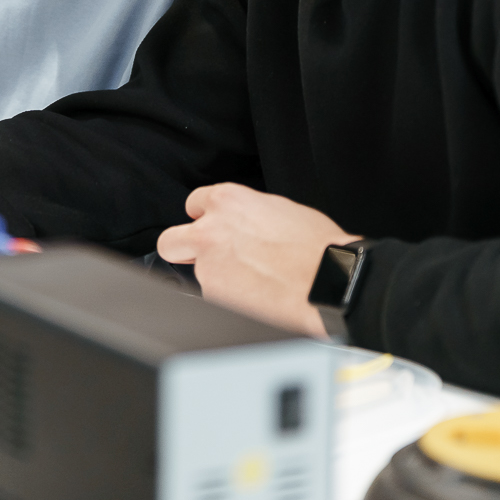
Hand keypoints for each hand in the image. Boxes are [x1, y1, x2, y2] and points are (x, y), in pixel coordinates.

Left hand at [155, 183, 354, 336]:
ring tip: (254, 281)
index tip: (211, 227)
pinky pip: (214, 296)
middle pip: (170, 241)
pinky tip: (257, 295)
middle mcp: (209, 231)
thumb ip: (246, 214)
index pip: (193, 204)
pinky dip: (231, 298)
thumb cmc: (316, 247)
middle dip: (182, 249)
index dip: (204, 218)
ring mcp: (208, 266)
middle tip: (204, 257)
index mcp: (227, 201)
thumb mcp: (278, 210)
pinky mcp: (215, 296)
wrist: (329, 281)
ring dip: (218, 277)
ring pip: (198, 274)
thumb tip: (239, 224)